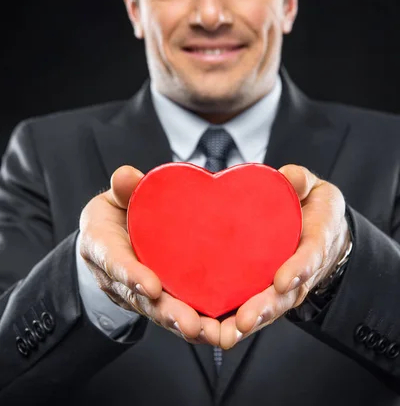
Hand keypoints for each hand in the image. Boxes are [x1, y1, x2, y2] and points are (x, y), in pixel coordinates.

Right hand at [79, 165, 219, 345]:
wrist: (109, 235)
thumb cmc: (114, 213)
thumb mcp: (113, 197)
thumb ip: (122, 189)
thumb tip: (126, 176)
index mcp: (103, 247)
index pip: (115, 263)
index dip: (132, 276)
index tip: (152, 286)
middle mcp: (118, 278)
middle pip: (141, 299)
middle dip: (166, 313)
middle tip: (189, 323)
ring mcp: (138, 292)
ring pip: (160, 312)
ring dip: (185, 324)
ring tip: (210, 332)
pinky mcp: (159, 298)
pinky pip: (177, 312)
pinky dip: (198, 323)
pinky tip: (222, 330)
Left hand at [219, 164, 350, 349]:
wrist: (321, 229)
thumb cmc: (314, 208)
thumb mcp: (315, 188)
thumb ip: (302, 181)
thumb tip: (290, 177)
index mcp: (316, 243)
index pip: (311, 257)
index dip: (298, 269)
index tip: (283, 280)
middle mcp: (300, 273)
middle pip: (285, 297)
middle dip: (264, 309)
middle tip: (244, 321)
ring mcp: (282, 287)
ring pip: (265, 310)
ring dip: (244, 323)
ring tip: (222, 334)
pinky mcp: (262, 291)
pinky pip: (248, 309)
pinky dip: (229, 321)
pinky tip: (206, 330)